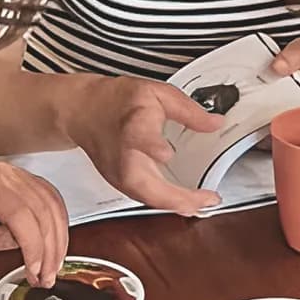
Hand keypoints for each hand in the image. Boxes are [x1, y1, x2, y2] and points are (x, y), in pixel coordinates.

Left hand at [0, 163, 68, 284]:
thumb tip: (28, 247)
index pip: (21, 215)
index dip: (33, 246)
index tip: (35, 270)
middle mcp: (5, 175)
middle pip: (42, 211)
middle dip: (49, 249)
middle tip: (47, 276)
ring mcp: (17, 176)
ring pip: (53, 206)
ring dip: (58, 240)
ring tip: (53, 267)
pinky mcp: (26, 182)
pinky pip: (52, 201)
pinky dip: (58, 226)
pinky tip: (56, 246)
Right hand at [66, 75, 220, 215]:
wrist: (84, 112)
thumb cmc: (117, 101)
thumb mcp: (157, 93)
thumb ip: (188, 110)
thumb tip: (215, 123)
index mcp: (134, 127)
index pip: (139, 138)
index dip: (152, 146)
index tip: (166, 152)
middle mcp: (124, 156)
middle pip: (147, 185)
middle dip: (179, 198)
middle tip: (208, 199)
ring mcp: (119, 174)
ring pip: (149, 199)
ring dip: (178, 205)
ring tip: (203, 204)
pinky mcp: (120, 184)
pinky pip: (147, 199)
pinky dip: (168, 204)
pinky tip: (187, 205)